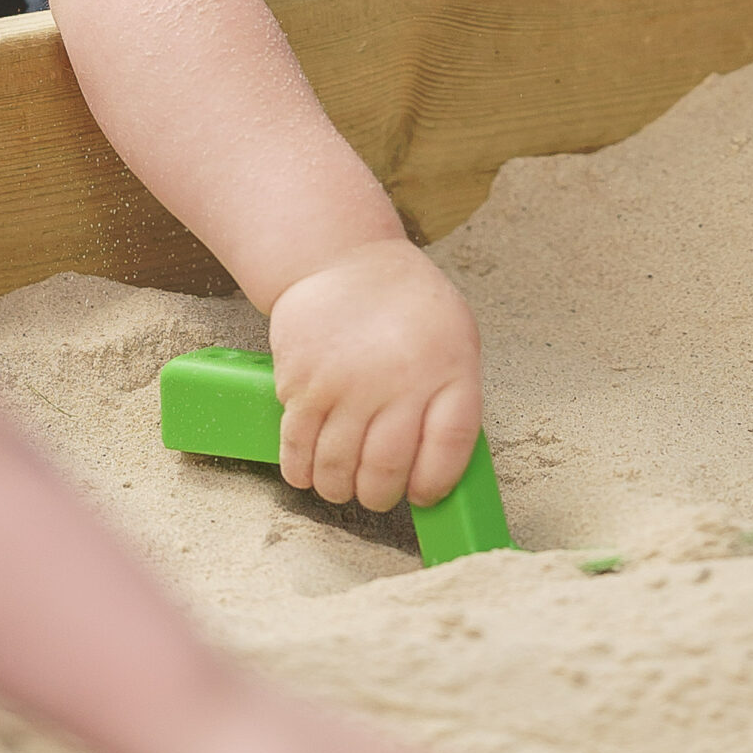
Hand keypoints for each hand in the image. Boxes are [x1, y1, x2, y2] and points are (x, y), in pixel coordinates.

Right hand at [269, 239, 481, 510]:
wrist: (342, 256)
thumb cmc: (407, 304)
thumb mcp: (455, 337)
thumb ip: (454, 399)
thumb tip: (440, 467)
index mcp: (449, 370)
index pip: (448, 452)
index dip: (433, 485)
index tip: (422, 493)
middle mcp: (399, 380)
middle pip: (386, 470)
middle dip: (379, 495)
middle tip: (376, 494)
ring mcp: (346, 383)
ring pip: (338, 467)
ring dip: (339, 488)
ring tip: (343, 485)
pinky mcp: (301, 382)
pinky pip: (297, 446)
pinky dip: (300, 471)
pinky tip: (308, 472)